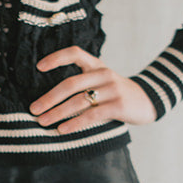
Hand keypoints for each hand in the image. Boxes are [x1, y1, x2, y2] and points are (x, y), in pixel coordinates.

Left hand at [31, 47, 155, 131]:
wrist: (148, 100)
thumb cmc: (116, 93)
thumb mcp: (101, 81)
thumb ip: (82, 84)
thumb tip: (49, 99)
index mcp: (97, 65)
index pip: (75, 53)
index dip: (56, 58)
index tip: (39, 67)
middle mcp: (104, 74)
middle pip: (71, 84)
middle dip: (49, 98)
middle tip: (34, 109)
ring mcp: (112, 89)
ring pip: (79, 101)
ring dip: (58, 112)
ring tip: (43, 122)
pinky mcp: (119, 105)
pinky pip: (92, 115)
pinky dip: (75, 123)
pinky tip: (63, 129)